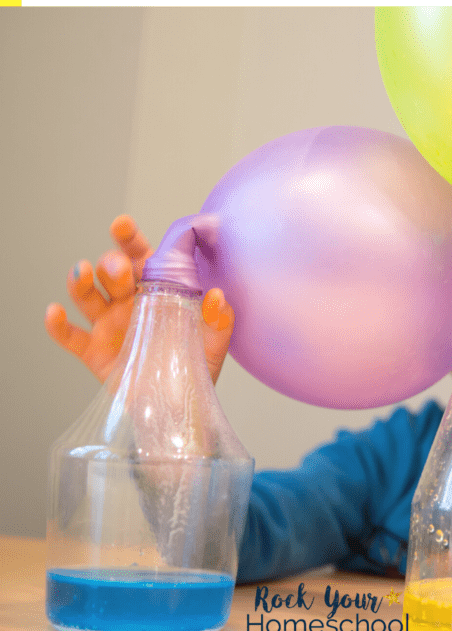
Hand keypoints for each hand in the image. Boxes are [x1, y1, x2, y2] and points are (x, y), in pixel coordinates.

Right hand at [45, 215, 233, 384]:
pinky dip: (58, 326)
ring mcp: (108, 325)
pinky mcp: (94, 352)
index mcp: (156, 287)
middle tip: (119, 273)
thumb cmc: (197, 363)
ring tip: (80, 274)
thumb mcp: (214, 342)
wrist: (180, 405)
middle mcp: (127, 300)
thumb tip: (217, 296)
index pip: (140, 255)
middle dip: (111, 265)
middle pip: (111, 271)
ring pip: (87, 296)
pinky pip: (71, 337)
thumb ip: (218, 319)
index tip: (121, 225)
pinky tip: (54, 312)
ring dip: (80, 283)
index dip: (128, 238)